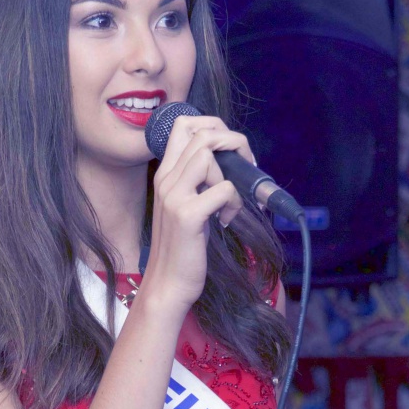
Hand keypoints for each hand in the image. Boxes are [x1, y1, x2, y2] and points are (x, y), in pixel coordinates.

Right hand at [141, 115, 252, 309]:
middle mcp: (165, 179)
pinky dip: (233, 203)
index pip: (183, 125)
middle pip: (201, 134)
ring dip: (230, 176)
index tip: (230, 150)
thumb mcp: (186, 205)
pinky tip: (225, 220)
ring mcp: (173, 196)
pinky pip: (223, 189)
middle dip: (233, 144)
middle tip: (244, 169)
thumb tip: (231, 161)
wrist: (168, 283)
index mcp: (165, 174)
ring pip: (209, 156)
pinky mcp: (186, 215)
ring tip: (229, 202)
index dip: (214, 126)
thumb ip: (198, 181)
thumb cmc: (182, 246)